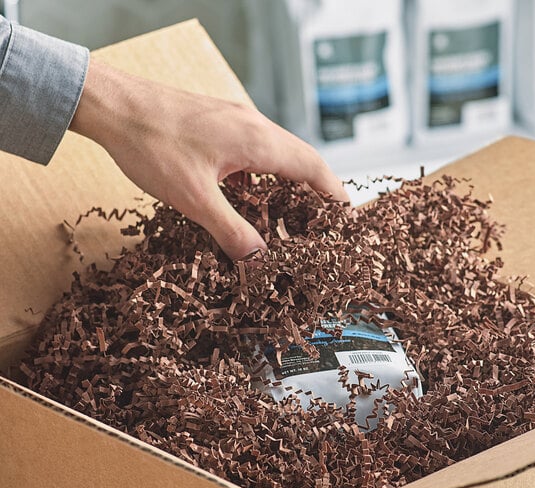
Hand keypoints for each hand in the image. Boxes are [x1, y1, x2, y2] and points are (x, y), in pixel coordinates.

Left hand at [69, 59, 349, 259]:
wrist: (113, 105)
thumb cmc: (151, 145)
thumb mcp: (193, 198)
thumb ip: (231, 230)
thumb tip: (259, 260)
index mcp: (256, 140)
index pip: (313, 167)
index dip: (334, 194)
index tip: (347, 217)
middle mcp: (253, 125)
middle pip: (301, 159)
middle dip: (315, 192)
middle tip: (321, 222)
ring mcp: (236, 121)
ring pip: (277, 154)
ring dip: (287, 183)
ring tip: (289, 214)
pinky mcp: (219, 123)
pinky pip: (254, 151)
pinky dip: (261, 176)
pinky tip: (248, 196)